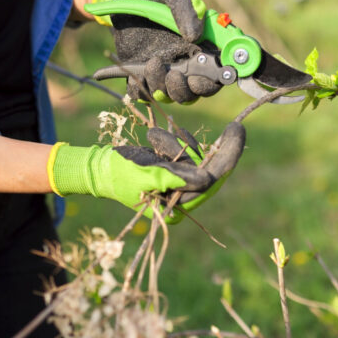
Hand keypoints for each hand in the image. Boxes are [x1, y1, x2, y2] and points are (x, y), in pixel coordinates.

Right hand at [48, 122, 245, 222]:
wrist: (100, 168)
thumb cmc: (119, 173)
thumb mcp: (146, 173)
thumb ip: (175, 177)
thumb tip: (207, 179)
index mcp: (177, 209)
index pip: (211, 184)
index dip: (227, 159)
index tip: (237, 134)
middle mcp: (182, 201)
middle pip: (212, 171)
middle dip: (220, 150)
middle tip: (236, 128)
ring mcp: (180, 187)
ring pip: (198, 159)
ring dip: (180, 144)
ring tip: (153, 140)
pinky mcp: (176, 172)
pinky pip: (187, 154)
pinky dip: (176, 142)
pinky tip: (155, 139)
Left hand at [92, 0, 221, 103]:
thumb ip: (185, 9)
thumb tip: (196, 35)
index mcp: (201, 45)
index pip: (216, 73)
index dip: (212, 81)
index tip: (198, 78)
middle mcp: (185, 62)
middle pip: (194, 91)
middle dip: (185, 89)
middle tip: (174, 75)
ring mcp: (164, 70)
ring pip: (171, 95)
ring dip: (163, 87)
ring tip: (152, 63)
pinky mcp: (142, 73)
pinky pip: (144, 93)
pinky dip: (141, 91)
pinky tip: (137, 75)